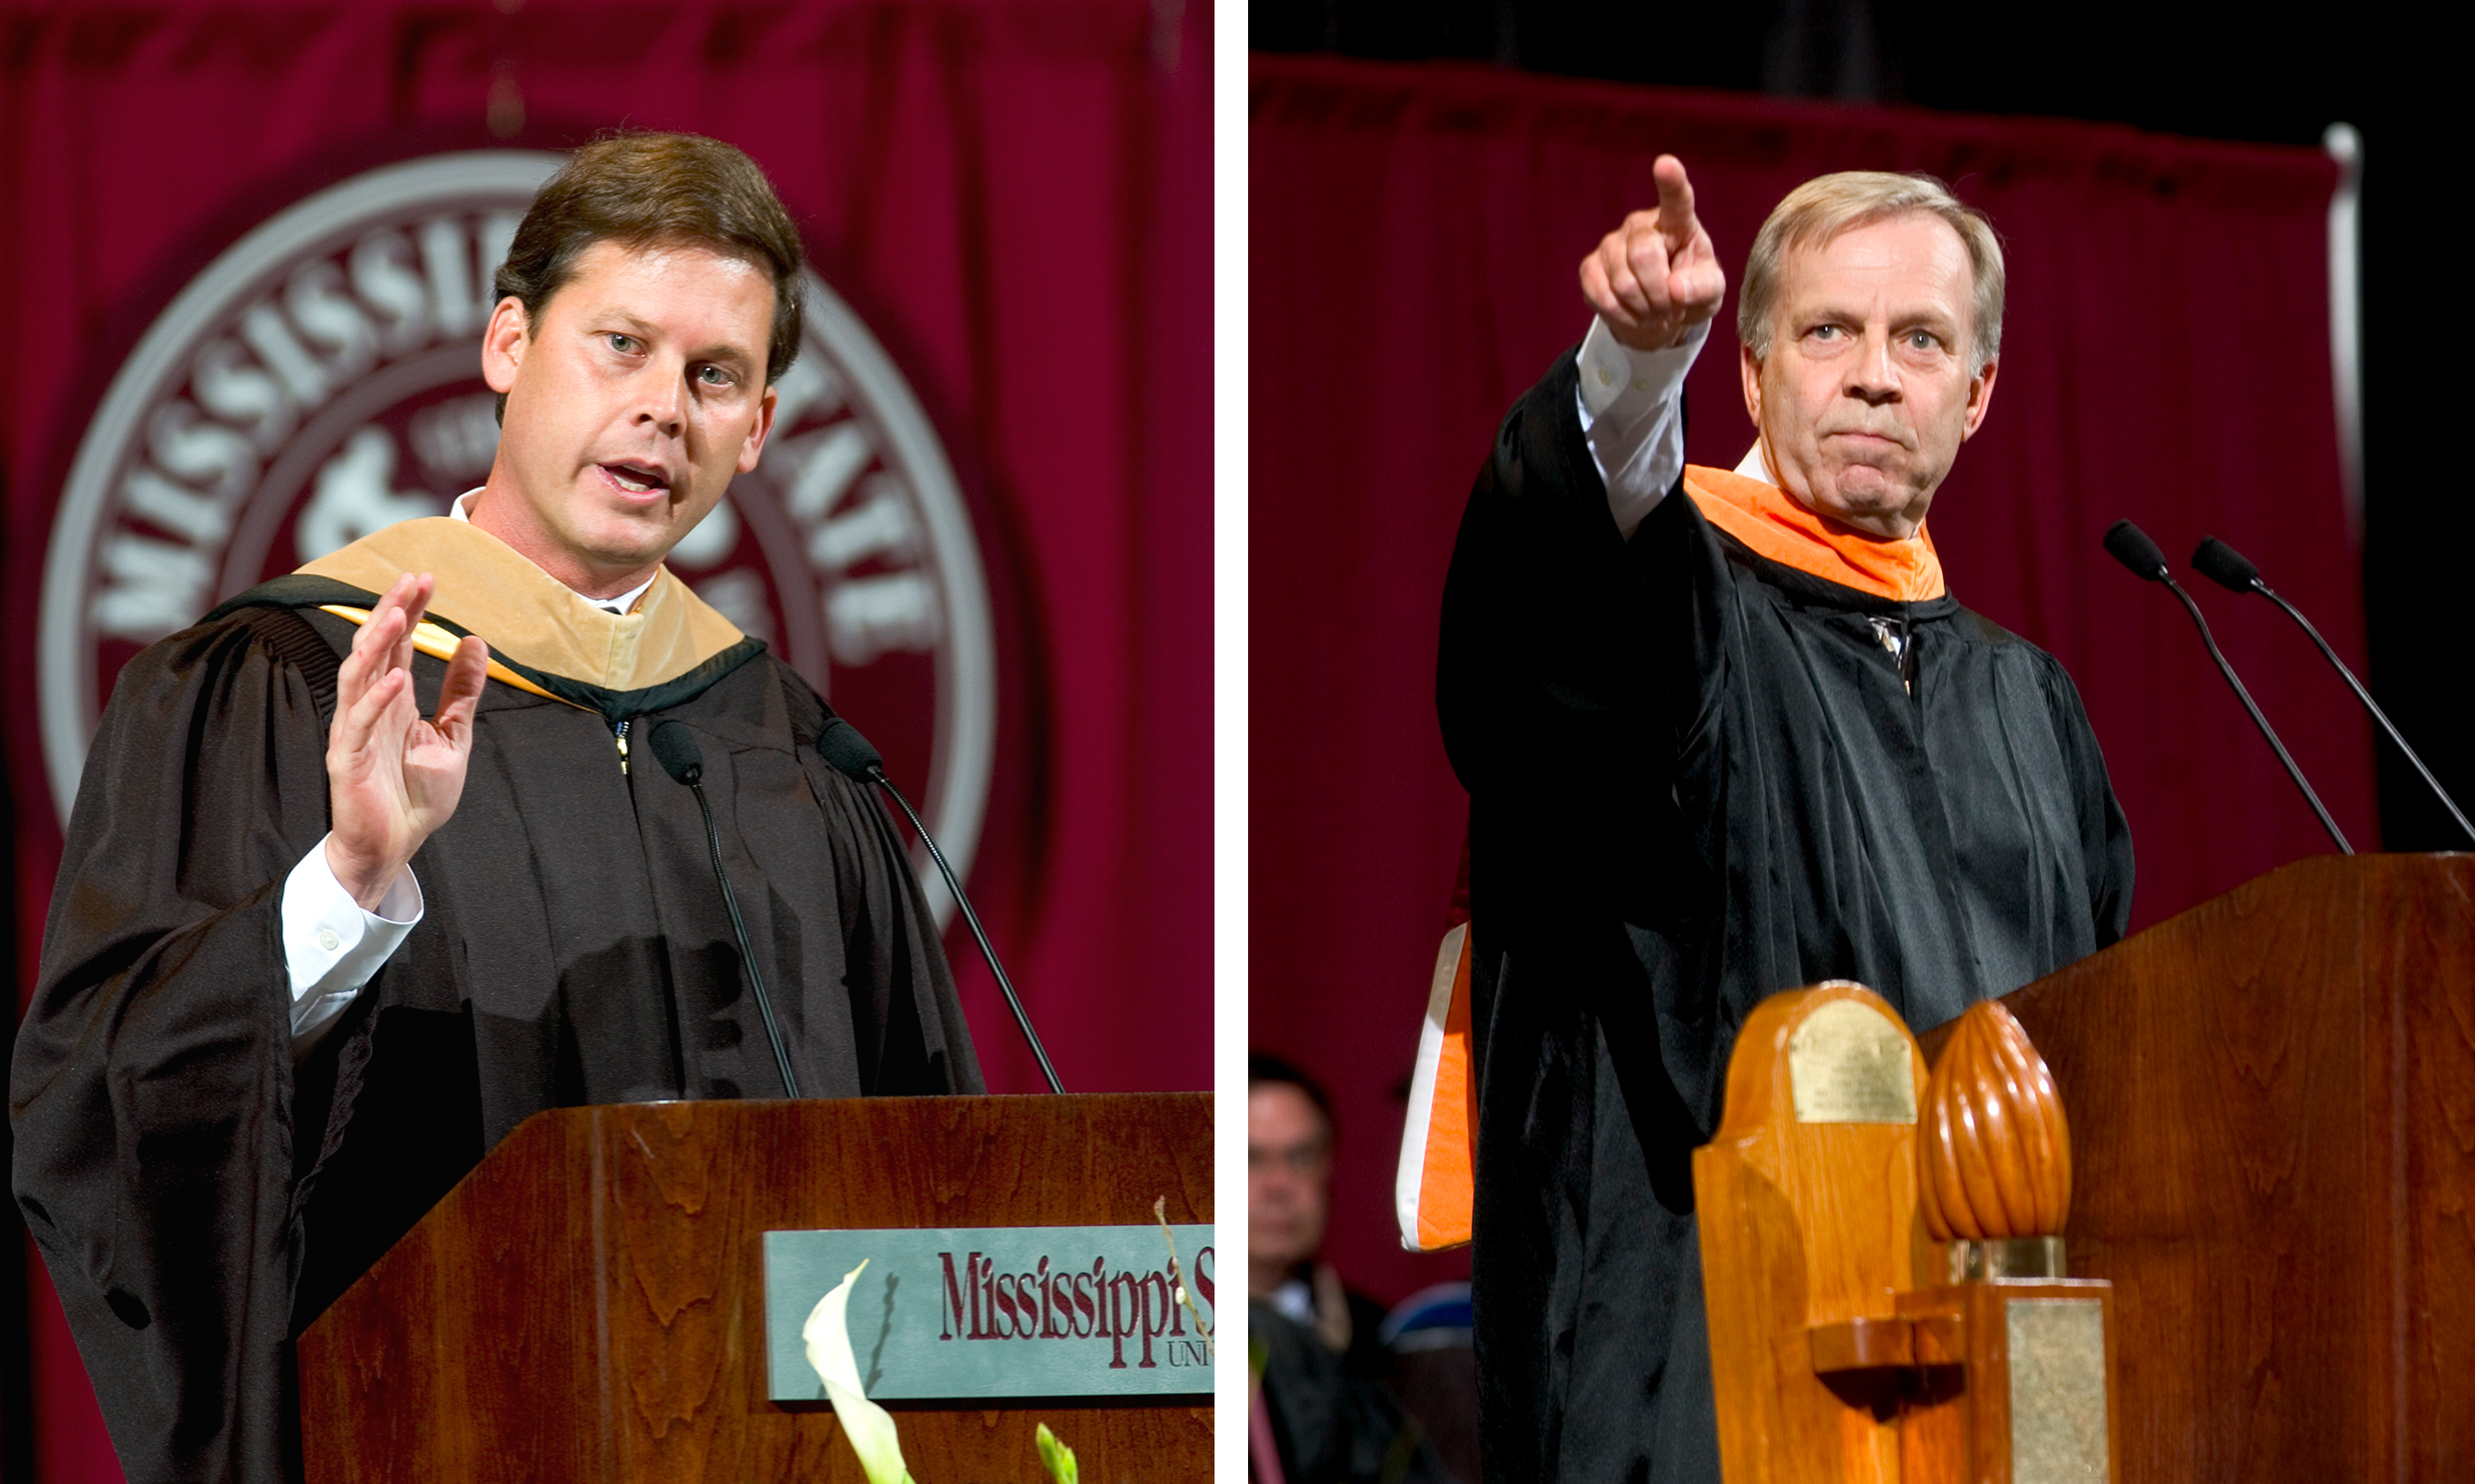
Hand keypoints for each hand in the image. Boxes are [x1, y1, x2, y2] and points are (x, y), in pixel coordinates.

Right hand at [324, 573, 488, 908]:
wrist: (396, 845)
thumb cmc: (417, 795)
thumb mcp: (452, 737)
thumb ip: (462, 693)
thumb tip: (474, 641)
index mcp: (392, 699)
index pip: (396, 643)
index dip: (409, 609)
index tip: (427, 578)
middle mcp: (368, 707)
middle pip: (373, 648)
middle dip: (391, 611)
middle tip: (412, 579)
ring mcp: (354, 731)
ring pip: (356, 676)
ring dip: (376, 644)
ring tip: (399, 613)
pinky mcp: (346, 760)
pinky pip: (358, 724)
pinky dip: (376, 699)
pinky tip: (396, 678)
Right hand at [1579, 155, 1725, 352]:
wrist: (1660, 311)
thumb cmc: (1690, 290)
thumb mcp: (1711, 292)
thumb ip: (1703, 288)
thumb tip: (1677, 289)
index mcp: (1678, 222)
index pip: (1676, 198)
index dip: (1671, 181)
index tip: (1666, 163)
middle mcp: (1641, 224)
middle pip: (1643, 255)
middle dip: (1660, 294)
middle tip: (1672, 310)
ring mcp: (1611, 243)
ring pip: (1622, 281)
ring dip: (1643, 309)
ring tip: (1655, 312)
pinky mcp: (1590, 266)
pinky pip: (1600, 294)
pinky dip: (1621, 314)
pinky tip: (1633, 314)